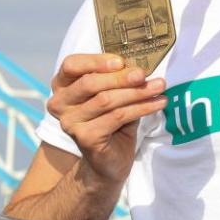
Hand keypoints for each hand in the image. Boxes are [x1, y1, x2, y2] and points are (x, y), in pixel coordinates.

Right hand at [47, 54, 165, 185]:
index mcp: (64, 86)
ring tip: (159, 86)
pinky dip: (141, 108)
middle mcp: (60, 103)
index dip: (95, 61)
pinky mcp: (85, 137)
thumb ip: (121, 78)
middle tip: (144, 74)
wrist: (110, 158)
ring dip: (137, 92)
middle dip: (121, 77)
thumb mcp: (116, 93)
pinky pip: (117, 117)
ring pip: (106, 100)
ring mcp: (70, 122)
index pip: (71, 65)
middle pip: (90, 83)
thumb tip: (142, 65)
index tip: (121, 61)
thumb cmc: (114, 120)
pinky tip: (158, 103)